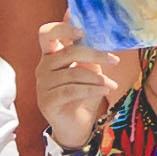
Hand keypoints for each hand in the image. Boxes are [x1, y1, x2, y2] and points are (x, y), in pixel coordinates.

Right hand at [30, 16, 126, 148]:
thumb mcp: (89, 70)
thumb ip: (88, 53)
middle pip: (68, 52)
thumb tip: (99, 31)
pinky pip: (72, 90)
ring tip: (111, 84)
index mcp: (51, 55)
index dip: (63, 28)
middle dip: (94, 54)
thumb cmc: (84, 95)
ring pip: (73, 73)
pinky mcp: (46, 101)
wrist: (77, 126)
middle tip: (113, 59)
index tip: (83, 32)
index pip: (47, 33)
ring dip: (98, 78)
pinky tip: (105, 90)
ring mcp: (42, 85)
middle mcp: (43, 67)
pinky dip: (92, 89)